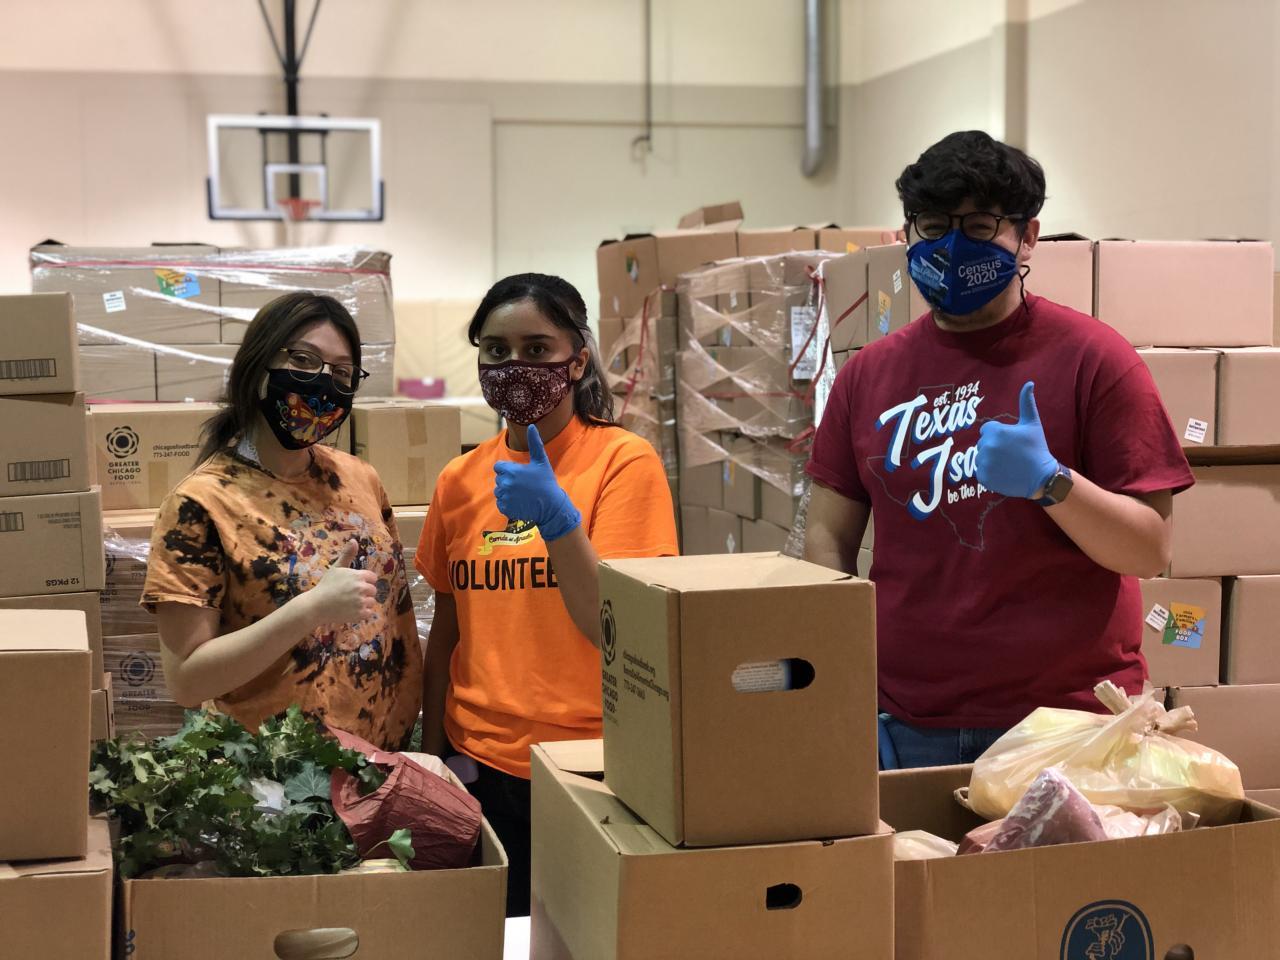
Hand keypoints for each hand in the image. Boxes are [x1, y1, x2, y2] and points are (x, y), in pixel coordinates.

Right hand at [303, 539, 377, 626]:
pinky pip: (370, 613)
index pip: (372, 578)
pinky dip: (363, 613)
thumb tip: (354, 540)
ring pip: (372, 602)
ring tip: (350, 603)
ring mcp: (361, 602)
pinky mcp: (360, 614)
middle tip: (350, 595)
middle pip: (373, 590)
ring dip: (364, 603)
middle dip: (365, 592)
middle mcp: (362, 588)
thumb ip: (347, 554)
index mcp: (358, 576)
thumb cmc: (326, 585)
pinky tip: (352, 610)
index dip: (364, 581)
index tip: (354, 585)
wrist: (316, 605)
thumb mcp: (336, 567)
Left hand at [493, 423, 581, 541]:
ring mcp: (504, 497)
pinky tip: (520, 502)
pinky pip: (501, 503)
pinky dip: (508, 504)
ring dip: (507, 492)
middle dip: (508, 480)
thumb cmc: (546, 482)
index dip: (508, 469)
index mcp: (511, 471)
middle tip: (524, 485)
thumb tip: (531, 426)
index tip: (519, 474)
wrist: (550, 506)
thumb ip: (534, 443)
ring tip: (522, 494)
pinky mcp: (505, 508)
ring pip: (499, 491)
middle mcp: (505, 483)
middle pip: (499, 479)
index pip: (498, 467)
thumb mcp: (541, 461)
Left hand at [976, 381, 1059, 499]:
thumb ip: (1027, 402)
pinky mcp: (983, 477)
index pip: (986, 430)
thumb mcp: (1032, 424)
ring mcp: (984, 463)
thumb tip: (1029, 383)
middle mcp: (986, 446)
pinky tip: (1004, 473)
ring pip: (980, 458)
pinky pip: (981, 472)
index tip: (1012, 442)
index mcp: (996, 432)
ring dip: (991, 460)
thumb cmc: (1037, 448)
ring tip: (1008, 464)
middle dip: (994, 447)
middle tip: (1011, 454)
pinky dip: (990, 473)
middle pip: (982, 444)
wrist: (1041, 477)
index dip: (999, 435)